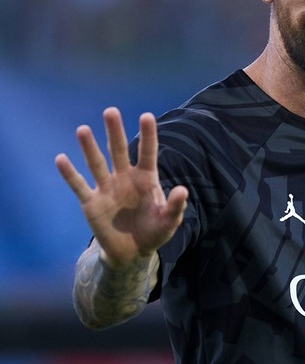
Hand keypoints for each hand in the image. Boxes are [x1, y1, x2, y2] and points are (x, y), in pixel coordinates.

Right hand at [55, 107, 187, 267]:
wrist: (132, 253)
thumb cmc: (154, 232)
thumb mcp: (169, 221)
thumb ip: (175, 206)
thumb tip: (183, 190)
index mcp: (146, 178)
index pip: (147, 152)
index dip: (147, 135)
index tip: (147, 116)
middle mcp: (125, 178)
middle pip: (118, 150)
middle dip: (114, 132)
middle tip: (111, 111)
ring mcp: (106, 188)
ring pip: (97, 163)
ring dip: (89, 147)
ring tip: (83, 129)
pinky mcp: (91, 203)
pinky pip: (79, 186)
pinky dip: (70, 174)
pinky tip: (61, 159)